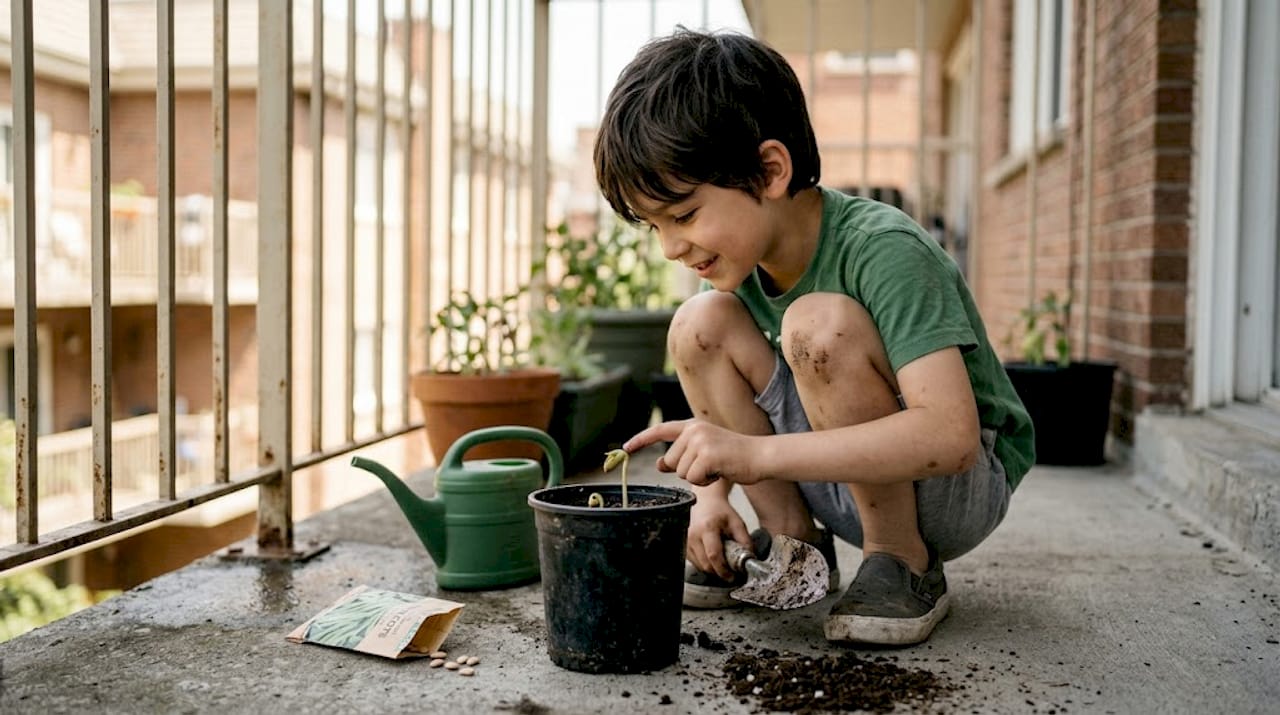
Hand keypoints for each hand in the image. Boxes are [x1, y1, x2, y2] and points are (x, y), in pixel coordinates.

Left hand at [625, 419, 763, 486]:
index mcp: (692, 426)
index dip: (641, 440)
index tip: (626, 448)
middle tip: (710, 466)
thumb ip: (682, 457)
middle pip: (671, 462)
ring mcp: (700, 441)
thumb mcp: (705, 454)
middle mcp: (693, 430)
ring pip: (681, 472)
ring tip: (717, 467)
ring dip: (698, 478)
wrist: (761, 456)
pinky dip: (706, 482)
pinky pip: (693, 479)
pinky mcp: (707, 455)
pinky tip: (720, 472)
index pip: (660, 430)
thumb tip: (658, 464)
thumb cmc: (735, 457)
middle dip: (687, 471)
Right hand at [686, 493, 751, 580]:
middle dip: (719, 573)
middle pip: (705, 565)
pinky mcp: (684, 546)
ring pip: (700, 566)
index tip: (732, 576)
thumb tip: (750, 559)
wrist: (705, 502)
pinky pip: (695, 563)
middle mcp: (693, 536)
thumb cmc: (721, 512)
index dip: (723, 570)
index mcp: (707, 528)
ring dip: (712, 570)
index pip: (714, 555)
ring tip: (723, 563)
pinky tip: (712, 558)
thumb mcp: (737, 523)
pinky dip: (705, 565)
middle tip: (731, 573)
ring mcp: (686, 541)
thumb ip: (745, 541)